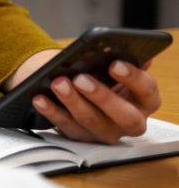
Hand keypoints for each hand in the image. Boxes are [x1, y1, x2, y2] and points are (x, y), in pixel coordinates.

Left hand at [8, 50, 163, 143]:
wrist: (81, 89)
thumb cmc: (103, 76)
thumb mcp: (115, 68)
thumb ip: (124, 61)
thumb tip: (129, 51)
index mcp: (145, 101)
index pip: (147, 91)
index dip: (133, 78)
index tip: (113, 63)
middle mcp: (131, 122)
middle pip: (124, 115)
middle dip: (102, 96)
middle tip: (80, 78)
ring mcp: (106, 132)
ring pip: (91, 121)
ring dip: (73, 101)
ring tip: (58, 83)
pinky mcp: (82, 137)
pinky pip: (66, 126)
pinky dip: (52, 111)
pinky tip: (40, 98)